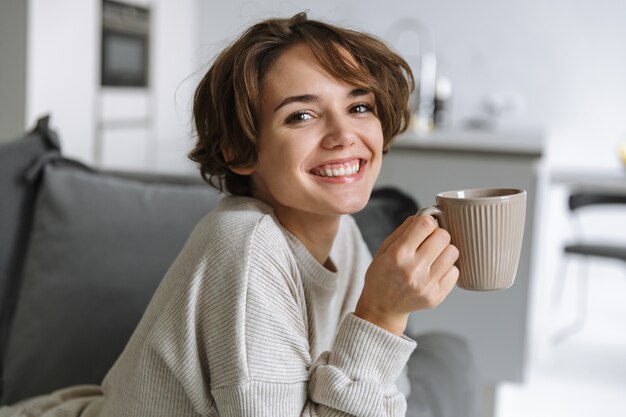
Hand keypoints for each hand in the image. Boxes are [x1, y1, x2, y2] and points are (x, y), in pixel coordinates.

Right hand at [355, 214, 459, 335]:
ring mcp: (427, 285)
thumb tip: (425, 215)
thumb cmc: (382, 275)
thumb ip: (404, 230)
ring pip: (453, 252)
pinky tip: (435, 270)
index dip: (427, 221)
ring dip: (444, 251)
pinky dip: (447, 268)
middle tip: (429, 242)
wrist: (382, 307)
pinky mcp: (437, 296)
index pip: (426, 224)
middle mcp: (414, 269)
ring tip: (433, 256)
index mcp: (398, 254)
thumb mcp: (384, 248)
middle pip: (443, 236)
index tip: (425, 226)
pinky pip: (455, 271)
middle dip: (437, 234)